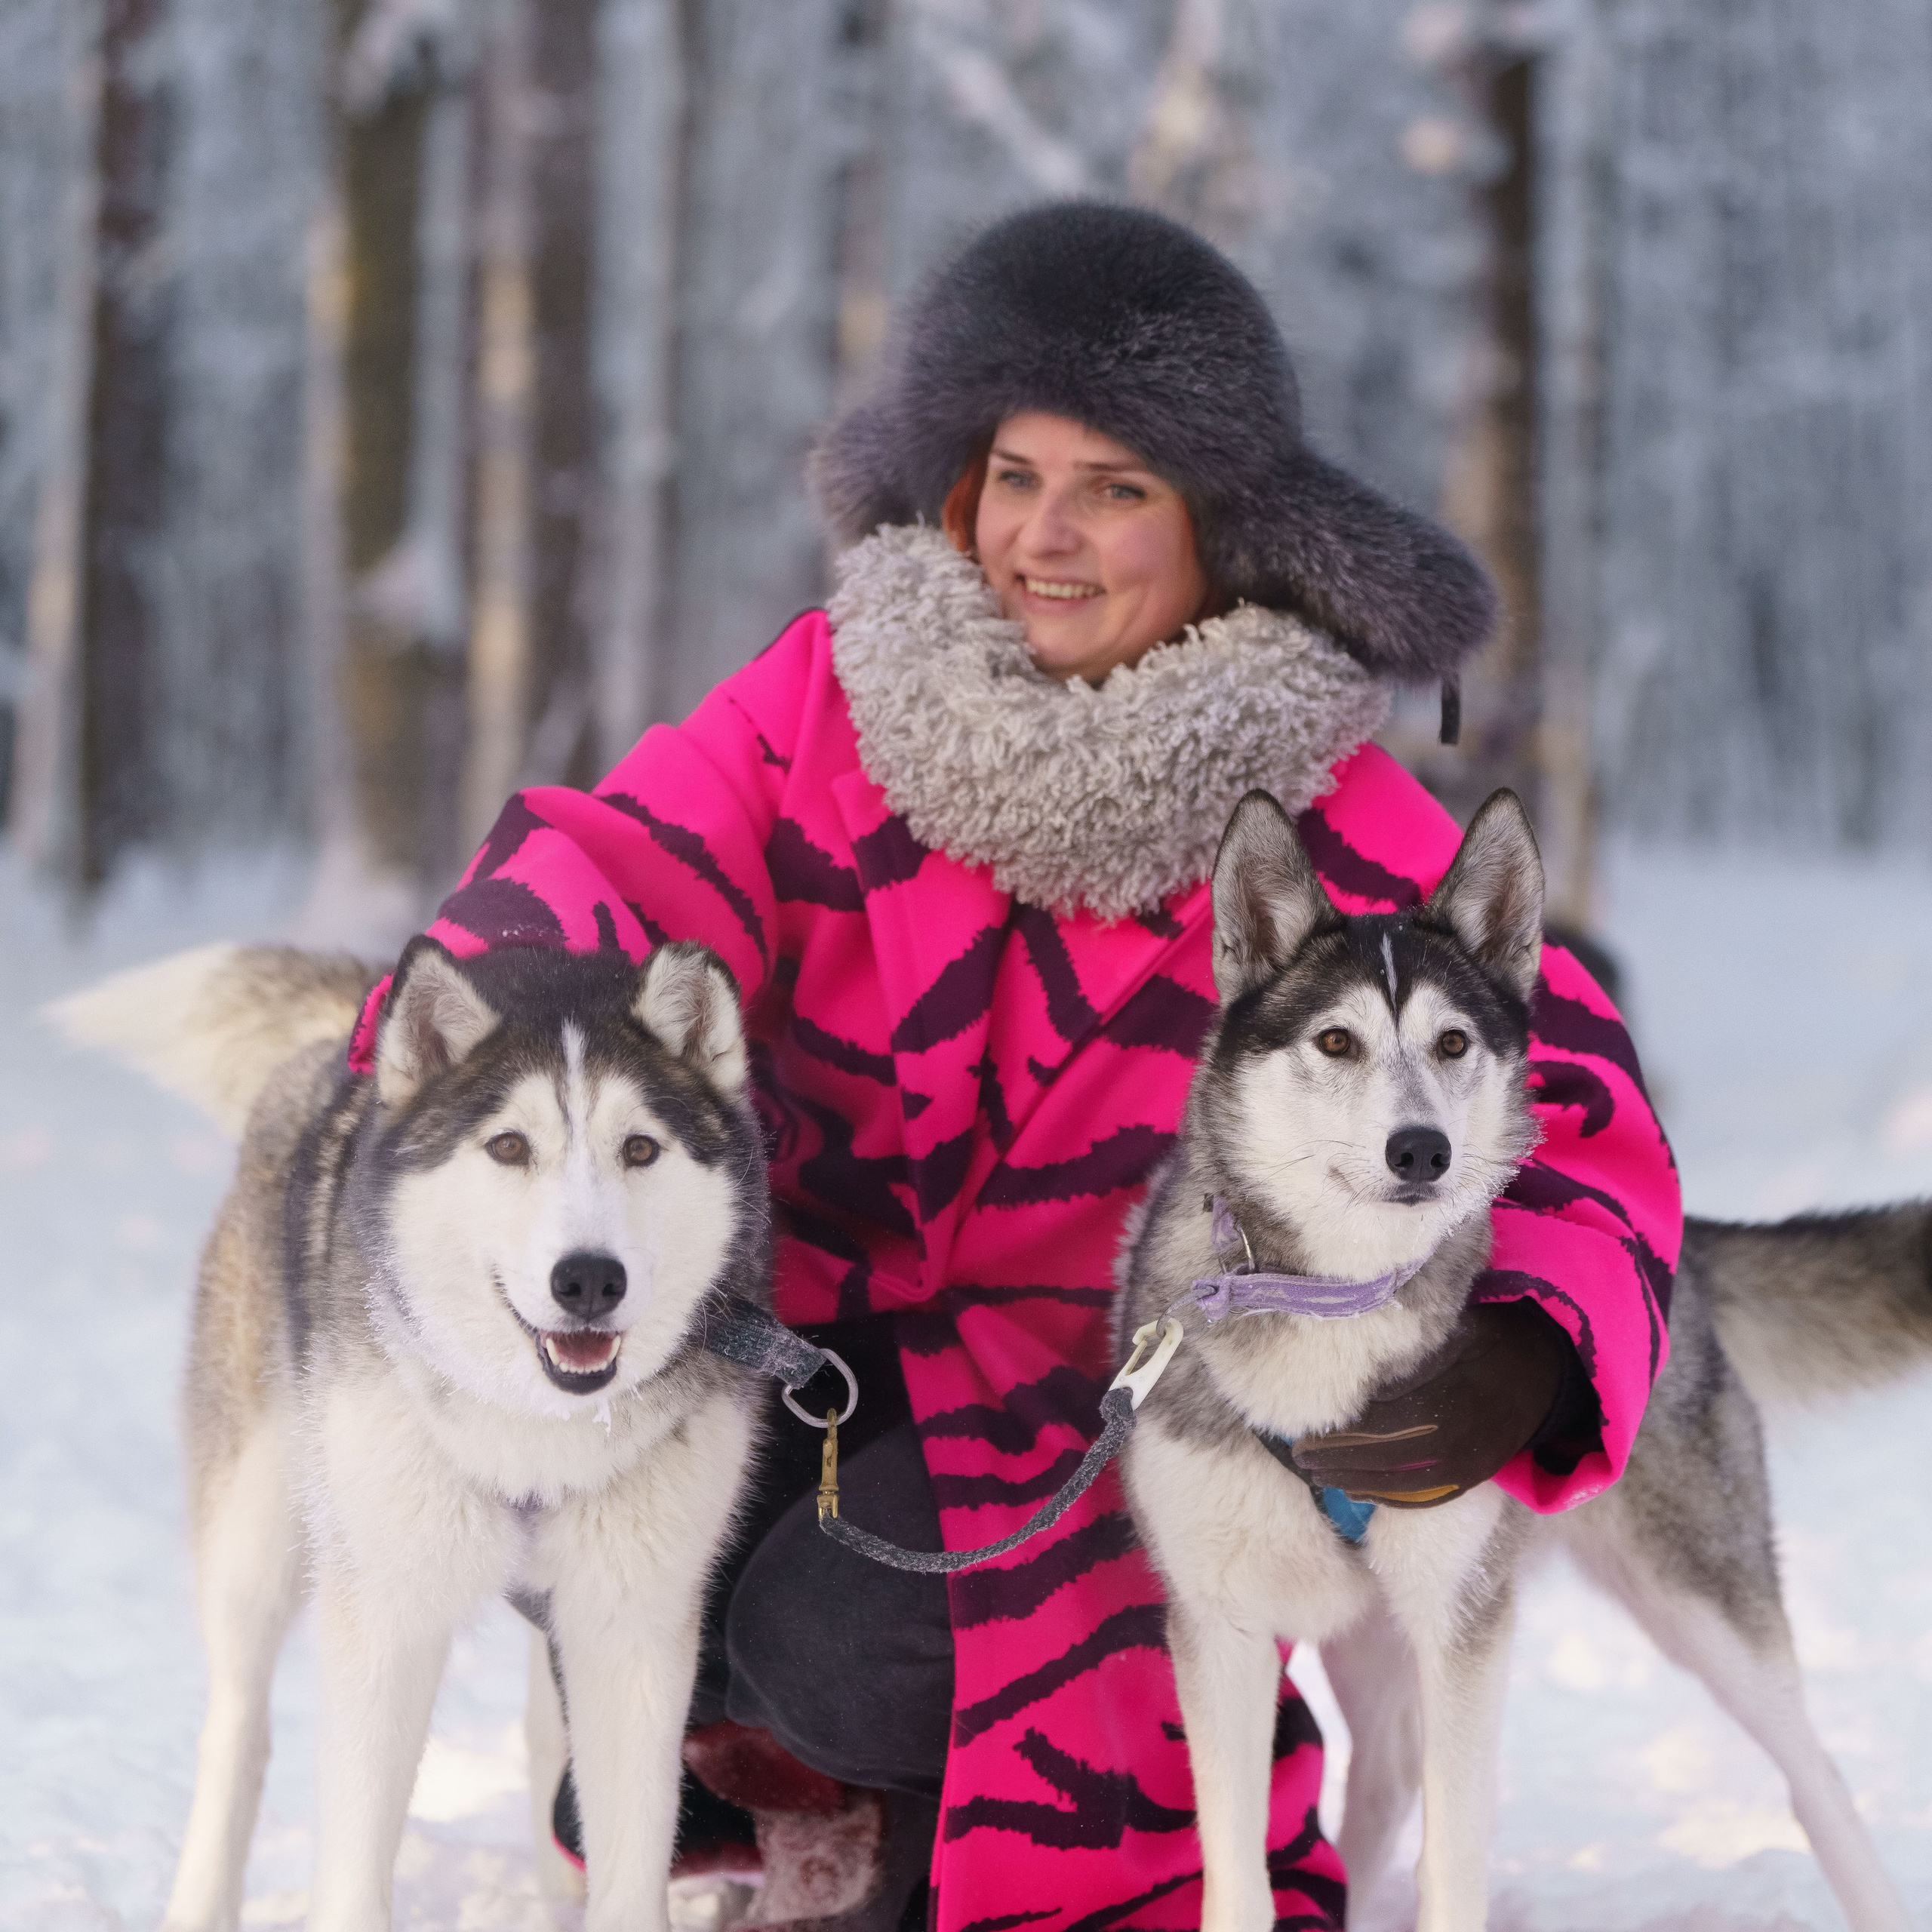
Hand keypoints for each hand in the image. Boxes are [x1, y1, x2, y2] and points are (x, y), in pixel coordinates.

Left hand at [1290, 1300, 1570, 1506]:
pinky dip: (1389, 1498)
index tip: (1303, 1435)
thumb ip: (1412, 1355)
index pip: (1378, 1429)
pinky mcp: (1474, 1479)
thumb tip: (1361, 1370)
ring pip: (1401, 1487)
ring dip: (1355, 1483)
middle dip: (1337, 1462)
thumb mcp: (1454, 1331)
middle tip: (1299, 1458)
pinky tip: (1358, 1490)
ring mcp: (1468, 1468)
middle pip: (1383, 1461)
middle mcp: (1457, 1445)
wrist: (1547, 1370)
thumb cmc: (1490, 1339)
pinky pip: (1426, 1498)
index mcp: (1447, 1405)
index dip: (1338, 1436)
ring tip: (1318, 1476)